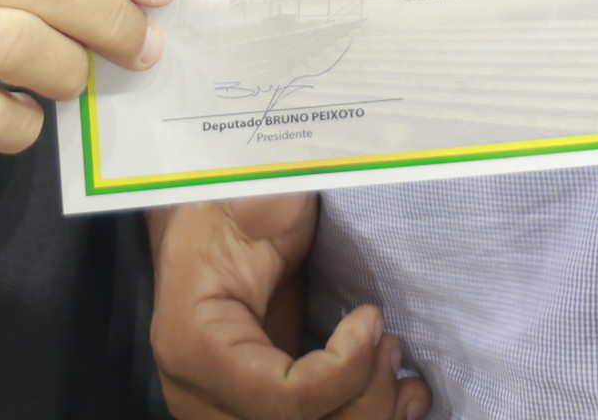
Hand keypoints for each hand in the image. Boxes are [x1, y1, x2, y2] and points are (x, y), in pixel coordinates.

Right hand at [150, 197, 428, 419]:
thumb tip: (288, 200)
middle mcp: (202, 395)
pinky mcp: (259, 411)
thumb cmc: (230, 206)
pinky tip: (404, 395)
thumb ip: (268, 211)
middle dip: (364, 397)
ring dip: (373, 412)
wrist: (209, 224)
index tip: (371, 317)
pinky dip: (369, 416)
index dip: (342, 372)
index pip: (279, 400)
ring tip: (399, 365)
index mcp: (193, 344)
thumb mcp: (248, 200)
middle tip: (391, 343)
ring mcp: (230, 410)